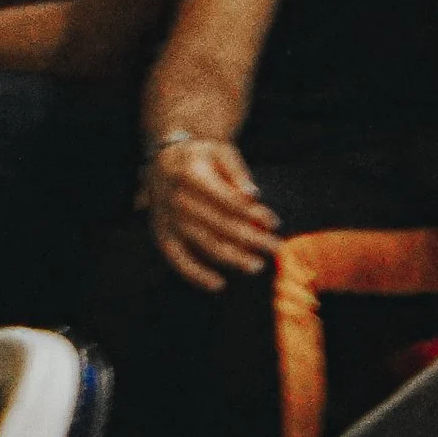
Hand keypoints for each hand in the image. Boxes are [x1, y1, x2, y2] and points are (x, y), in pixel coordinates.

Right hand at [146, 134, 278, 285]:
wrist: (164, 161)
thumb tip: (252, 195)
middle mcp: (177, 198)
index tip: (273, 222)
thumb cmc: (199, 157)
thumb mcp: (219, 151)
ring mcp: (168, 219)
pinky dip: (197, 276)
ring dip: (233, 259)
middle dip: (251, 239)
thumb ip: (237, 171)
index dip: (252, 214)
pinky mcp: (162, 235)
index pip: (227, 200)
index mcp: (191, 174)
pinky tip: (218, 285)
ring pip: (206, 245)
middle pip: (220, 226)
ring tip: (257, 266)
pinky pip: (178, 260)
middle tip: (275, 248)